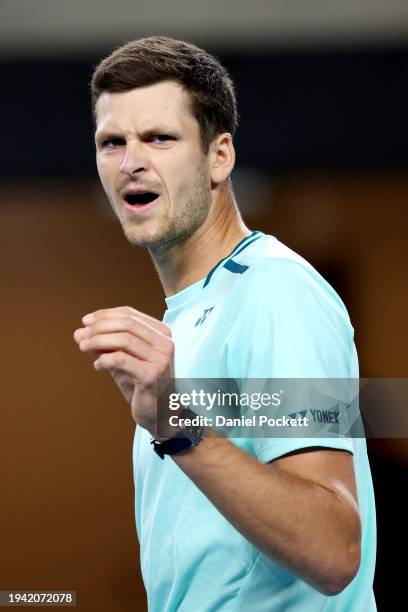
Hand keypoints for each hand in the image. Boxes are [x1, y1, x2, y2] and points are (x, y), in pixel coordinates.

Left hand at [73, 306, 175, 435]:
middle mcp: (165, 343)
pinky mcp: (152, 376)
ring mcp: (161, 359)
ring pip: (124, 340)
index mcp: (162, 333)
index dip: (105, 315)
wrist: (158, 412)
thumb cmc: (139, 383)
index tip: (86, 321)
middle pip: (127, 324)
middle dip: (100, 327)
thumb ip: (103, 345)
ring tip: (83, 347)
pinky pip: (122, 360)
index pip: (130, 314)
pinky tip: (98, 366)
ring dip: (99, 341)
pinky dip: (104, 360)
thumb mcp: (120, 360)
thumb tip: (79, 333)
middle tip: (82, 335)